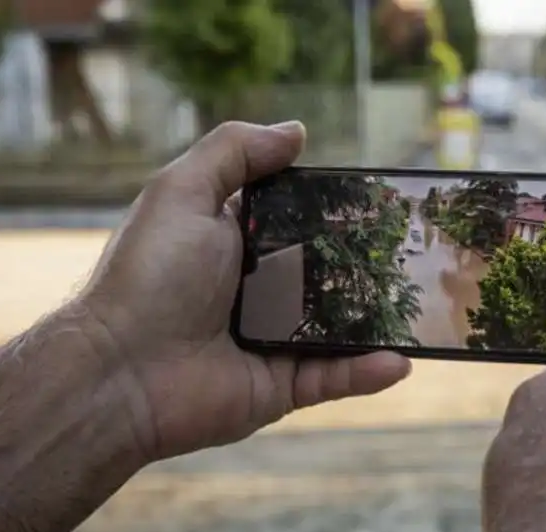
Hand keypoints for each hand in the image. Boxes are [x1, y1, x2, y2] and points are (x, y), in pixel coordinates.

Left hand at [79, 121, 411, 461]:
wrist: (121, 372)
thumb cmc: (152, 275)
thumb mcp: (182, 192)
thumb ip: (235, 152)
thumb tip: (297, 131)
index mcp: (235, 243)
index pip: (297, 220)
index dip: (334, 209)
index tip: (379, 201)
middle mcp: (257, 290)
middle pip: (325, 274)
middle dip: (367, 264)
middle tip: (416, 253)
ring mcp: (272, 340)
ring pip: (338, 328)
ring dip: (379, 319)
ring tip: (424, 307)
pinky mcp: (280, 386)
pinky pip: (331, 378)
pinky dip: (366, 372)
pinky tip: (402, 361)